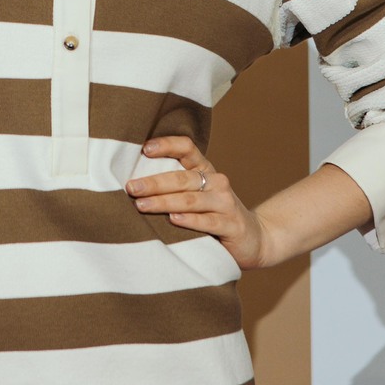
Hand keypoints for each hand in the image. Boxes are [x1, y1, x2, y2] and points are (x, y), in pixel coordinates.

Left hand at [126, 133, 270, 271]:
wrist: (254, 239)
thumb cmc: (214, 216)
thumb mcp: (198, 196)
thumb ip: (175, 188)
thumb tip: (133, 184)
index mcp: (205, 170)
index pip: (187, 148)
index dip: (167, 145)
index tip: (144, 149)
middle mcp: (217, 182)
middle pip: (182, 178)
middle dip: (153, 182)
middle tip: (130, 188)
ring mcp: (226, 203)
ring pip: (191, 199)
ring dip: (164, 202)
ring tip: (141, 205)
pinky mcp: (232, 225)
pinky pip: (208, 221)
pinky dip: (190, 220)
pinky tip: (173, 220)